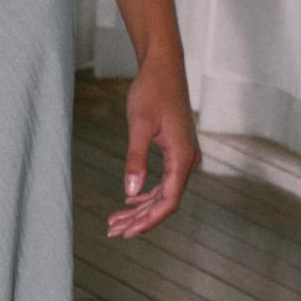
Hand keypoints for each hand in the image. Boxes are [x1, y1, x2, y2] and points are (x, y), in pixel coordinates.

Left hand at [108, 51, 198, 239]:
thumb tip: (130, 192)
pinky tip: (129, 200)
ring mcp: (182, 156)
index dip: (148, 220)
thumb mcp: (139, 125)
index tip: (128, 233)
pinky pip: (163, 180)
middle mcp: (186, 160)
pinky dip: (145, 193)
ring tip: (116, 221)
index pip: (169, 201)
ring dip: (140, 208)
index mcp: (182, 157)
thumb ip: (136, 159)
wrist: (163, 67)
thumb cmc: (152, 91)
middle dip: (140, 219)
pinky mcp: (176, 150)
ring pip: (163, 192)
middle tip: (114, 231)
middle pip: (165, 201)